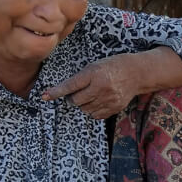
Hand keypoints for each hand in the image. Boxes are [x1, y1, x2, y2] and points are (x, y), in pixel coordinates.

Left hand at [43, 48, 181, 118]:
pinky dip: (92, 110)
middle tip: (77, 93)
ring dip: (83, 104)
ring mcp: (109, 99)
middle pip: (76, 101)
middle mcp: (101, 87)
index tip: (45, 96)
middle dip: (72, 98)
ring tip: (91, 95)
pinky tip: (98, 101)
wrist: (137, 73)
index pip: (71, 85)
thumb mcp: (95, 66)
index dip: (56, 92)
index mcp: (94, 73)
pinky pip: (95, 115)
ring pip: (85, 109)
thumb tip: (66, 93)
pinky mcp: (114, 108)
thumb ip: (81, 78)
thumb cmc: (113, 66)